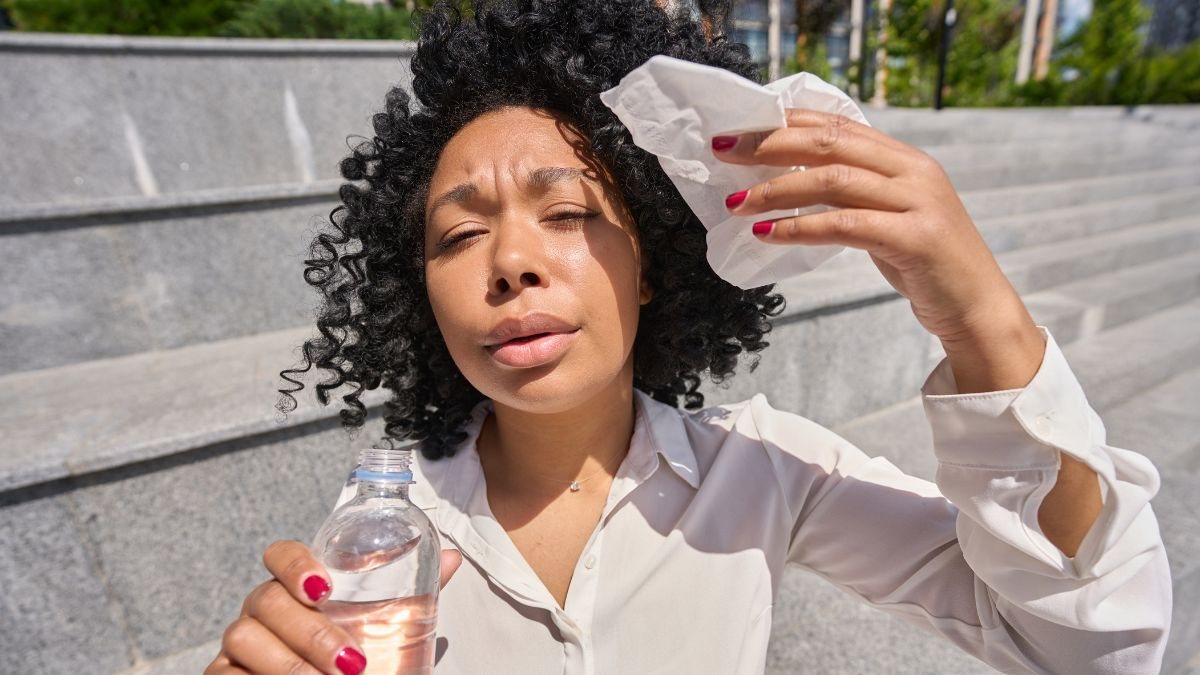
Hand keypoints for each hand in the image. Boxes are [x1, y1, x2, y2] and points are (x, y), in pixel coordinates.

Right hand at [206, 540, 462, 674]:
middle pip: (266, 599)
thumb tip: (451, 559)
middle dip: (310, 633)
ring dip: (290, 664)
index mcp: (298, 588)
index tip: (325, 588)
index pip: (281, 555)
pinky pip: (224, 673)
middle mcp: (262, 608)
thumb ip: (412, 593)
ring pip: (243, 636)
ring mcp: (239, 643)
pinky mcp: (224, 674)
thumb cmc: (353, 660)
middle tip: (352, 663)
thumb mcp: (384, 626)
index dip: (295, 564)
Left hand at [712, 109, 1043, 391]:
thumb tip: (789, 182)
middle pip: (829, 143)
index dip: (786, 122)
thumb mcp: (888, 216)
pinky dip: (800, 227)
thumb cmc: (925, 265)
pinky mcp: (916, 237)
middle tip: (723, 152)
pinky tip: (767, 234)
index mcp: (905, 158)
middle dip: (770, 144)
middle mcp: (914, 170)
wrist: (977, 309)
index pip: (837, 125)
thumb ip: (854, 193)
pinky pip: (845, 224)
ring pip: (833, 180)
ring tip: (737, 203)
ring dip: (776, 189)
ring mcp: (918, 201)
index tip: (740, 128)